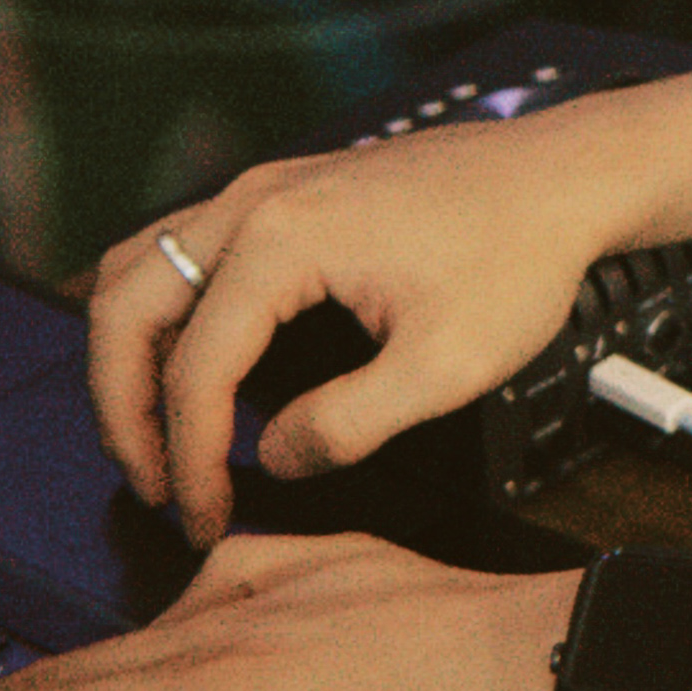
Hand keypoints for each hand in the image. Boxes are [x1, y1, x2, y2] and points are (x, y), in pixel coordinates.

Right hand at [96, 114, 638, 542]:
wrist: (569, 175)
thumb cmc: (521, 254)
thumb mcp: (446, 366)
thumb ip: (346, 426)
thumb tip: (272, 457)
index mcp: (282, 239)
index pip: (194, 369)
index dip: (187, 459)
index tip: (202, 516)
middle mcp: (254, 200)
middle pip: (125, 308)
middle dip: (123, 409)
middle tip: (153, 486)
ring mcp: (266, 187)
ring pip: (142, 271)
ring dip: (131, 358)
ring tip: (158, 437)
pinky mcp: (286, 192)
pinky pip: (184, 252)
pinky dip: (166, 317)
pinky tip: (197, 372)